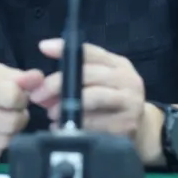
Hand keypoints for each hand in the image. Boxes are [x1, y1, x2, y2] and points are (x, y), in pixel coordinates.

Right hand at [0, 59, 44, 161]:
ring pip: (4, 141)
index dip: (21, 96)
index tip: (15, 95)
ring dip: (11, 132)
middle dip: (20, 116)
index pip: (12, 96)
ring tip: (2, 121)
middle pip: (11, 122)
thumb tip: (39, 78)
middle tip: (12, 110)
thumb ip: (12, 75)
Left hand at [29, 39, 147, 140]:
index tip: (43, 48)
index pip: (91, 51)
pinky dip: (76, 125)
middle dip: (59, 83)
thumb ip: (70, 78)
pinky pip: (96, 123)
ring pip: (94, 97)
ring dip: (67, 106)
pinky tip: (64, 129)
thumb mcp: (97, 84)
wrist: (142, 130)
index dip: (66, 49)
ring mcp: (131, 102)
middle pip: (89, 73)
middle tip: (38, 95)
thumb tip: (35, 82)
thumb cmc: (110, 103)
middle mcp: (128, 79)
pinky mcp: (127, 125)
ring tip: (51, 114)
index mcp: (118, 64)